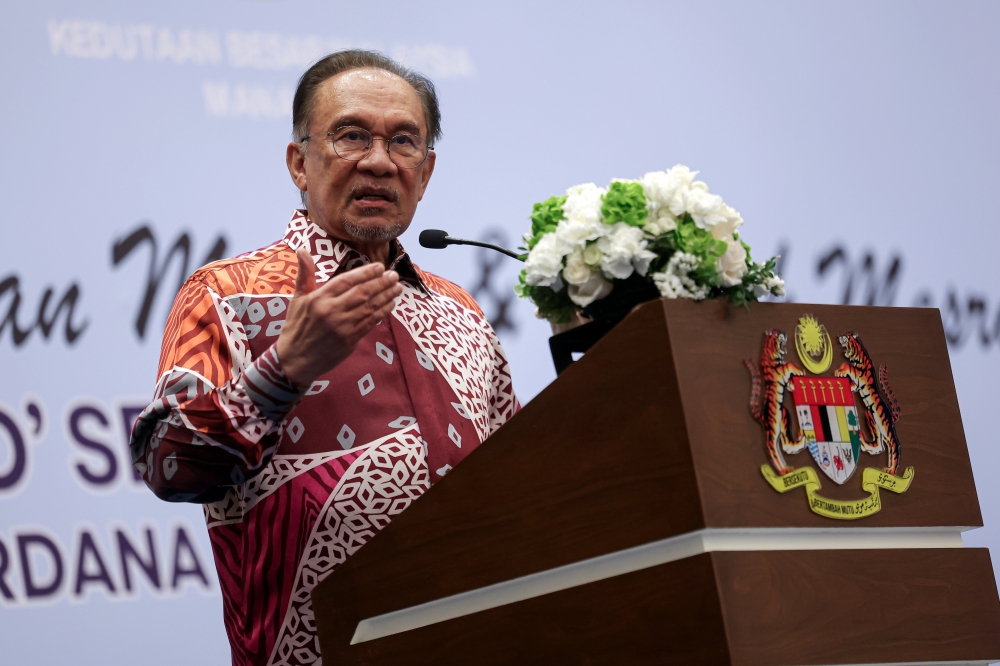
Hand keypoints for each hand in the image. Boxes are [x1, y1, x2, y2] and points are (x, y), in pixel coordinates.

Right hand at [276, 247, 402, 388]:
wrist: (295, 360)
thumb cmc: (296, 327)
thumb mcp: (297, 299)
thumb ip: (305, 274)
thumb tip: (302, 249)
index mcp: (318, 298)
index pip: (346, 280)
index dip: (365, 273)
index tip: (380, 267)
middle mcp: (331, 311)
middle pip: (361, 293)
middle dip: (381, 283)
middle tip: (394, 275)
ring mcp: (341, 327)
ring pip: (369, 307)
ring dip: (386, 296)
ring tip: (397, 288)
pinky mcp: (349, 340)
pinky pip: (370, 323)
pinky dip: (382, 312)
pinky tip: (390, 304)